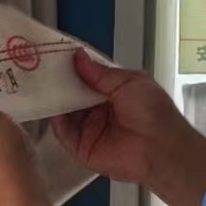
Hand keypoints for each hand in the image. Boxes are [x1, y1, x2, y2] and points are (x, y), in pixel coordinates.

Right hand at [51, 52, 184, 189]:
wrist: (160, 148)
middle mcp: (101, 110)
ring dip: (57, 101)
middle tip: (46, 69)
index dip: (74, 68)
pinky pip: (64, 134)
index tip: (59, 57)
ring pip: (65, 113)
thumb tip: (80, 57)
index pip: (88, 78)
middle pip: (73, 94)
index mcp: (115, 93)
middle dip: (62, 83)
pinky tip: (53, 109)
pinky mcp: (83, 148)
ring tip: (45, 86)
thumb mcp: (129, 82)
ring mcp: (91, 129)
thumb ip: (101, 72)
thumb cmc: (155, 113)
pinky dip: (56, 122)